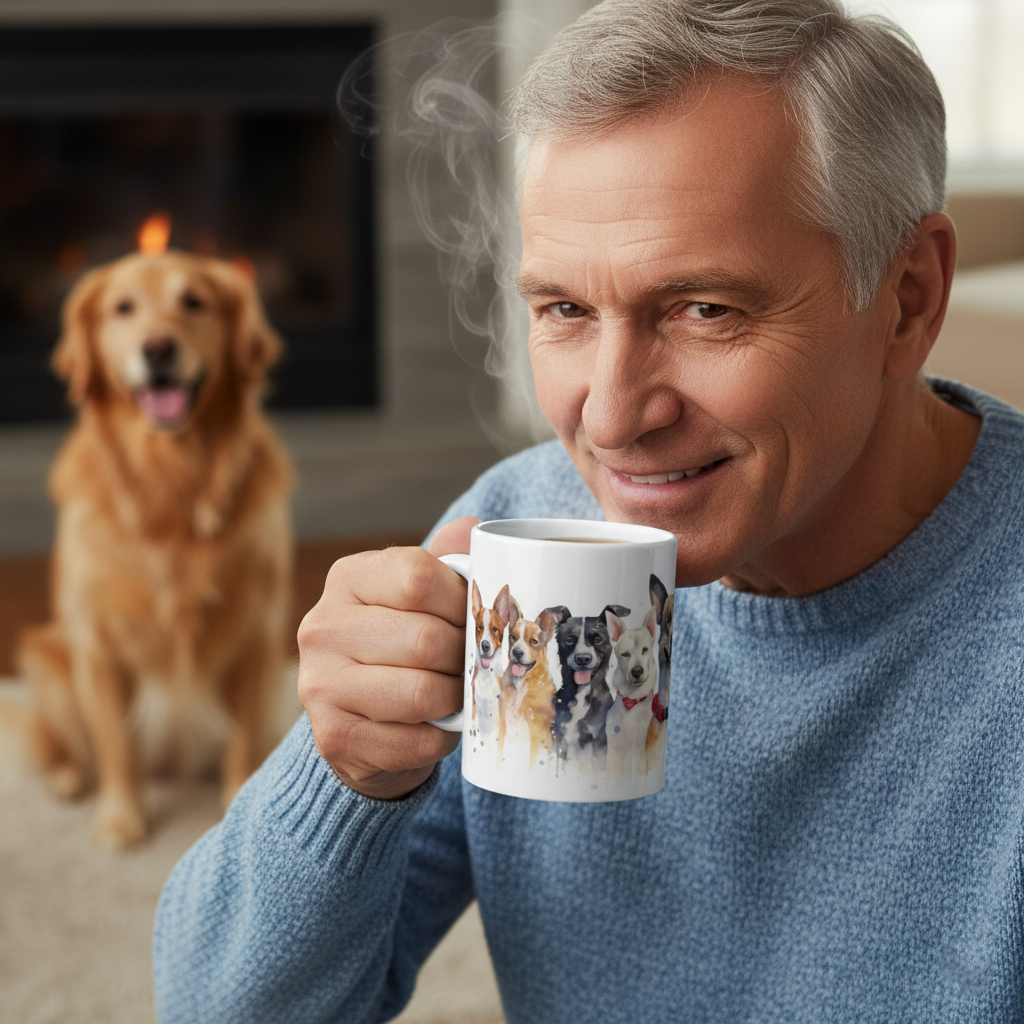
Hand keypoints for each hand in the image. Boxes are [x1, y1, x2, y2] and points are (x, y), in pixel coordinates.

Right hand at [297, 517, 478, 799]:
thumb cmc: (405, 644)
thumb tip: (472, 529)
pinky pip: (412, 742)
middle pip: (426, 639)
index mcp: (348, 578)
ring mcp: (318, 684)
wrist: (364, 721)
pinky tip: (434, 726)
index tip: (474, 619)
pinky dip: (438, 738)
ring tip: (457, 694)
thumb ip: (449, 560)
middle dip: (465, 657)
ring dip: (454, 700)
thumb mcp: (424, 595)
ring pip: (421, 693)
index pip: (418, 577)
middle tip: (472, 665)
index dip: (462, 602)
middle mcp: (323, 626)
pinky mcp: (331, 736)